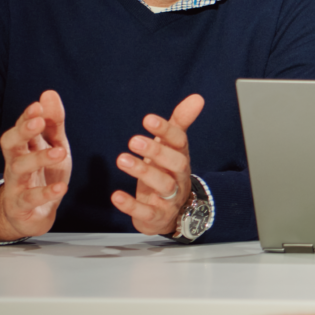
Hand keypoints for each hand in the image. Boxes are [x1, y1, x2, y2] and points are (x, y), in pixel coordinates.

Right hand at [0, 90, 70, 241]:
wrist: (29, 215)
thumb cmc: (42, 175)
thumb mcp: (53, 146)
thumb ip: (53, 123)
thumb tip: (49, 93)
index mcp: (23, 147)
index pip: (20, 127)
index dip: (27, 116)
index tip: (38, 106)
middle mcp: (15, 163)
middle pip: (10, 144)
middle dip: (22, 131)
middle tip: (38, 122)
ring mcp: (16, 185)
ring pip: (19, 169)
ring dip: (38, 159)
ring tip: (60, 152)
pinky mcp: (22, 207)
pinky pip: (30, 199)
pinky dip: (45, 193)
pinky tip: (61, 188)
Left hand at [112, 94, 203, 235]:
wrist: (173, 213)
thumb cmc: (168, 172)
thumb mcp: (173, 148)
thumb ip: (180, 122)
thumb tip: (197, 98)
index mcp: (181, 157)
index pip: (180, 141)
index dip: (166, 130)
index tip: (148, 119)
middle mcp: (179, 177)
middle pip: (176, 164)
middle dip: (156, 151)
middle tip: (133, 140)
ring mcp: (170, 198)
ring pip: (164, 186)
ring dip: (143, 172)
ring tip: (122, 159)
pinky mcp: (156, 217)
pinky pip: (147, 212)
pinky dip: (131, 205)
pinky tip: (116, 196)